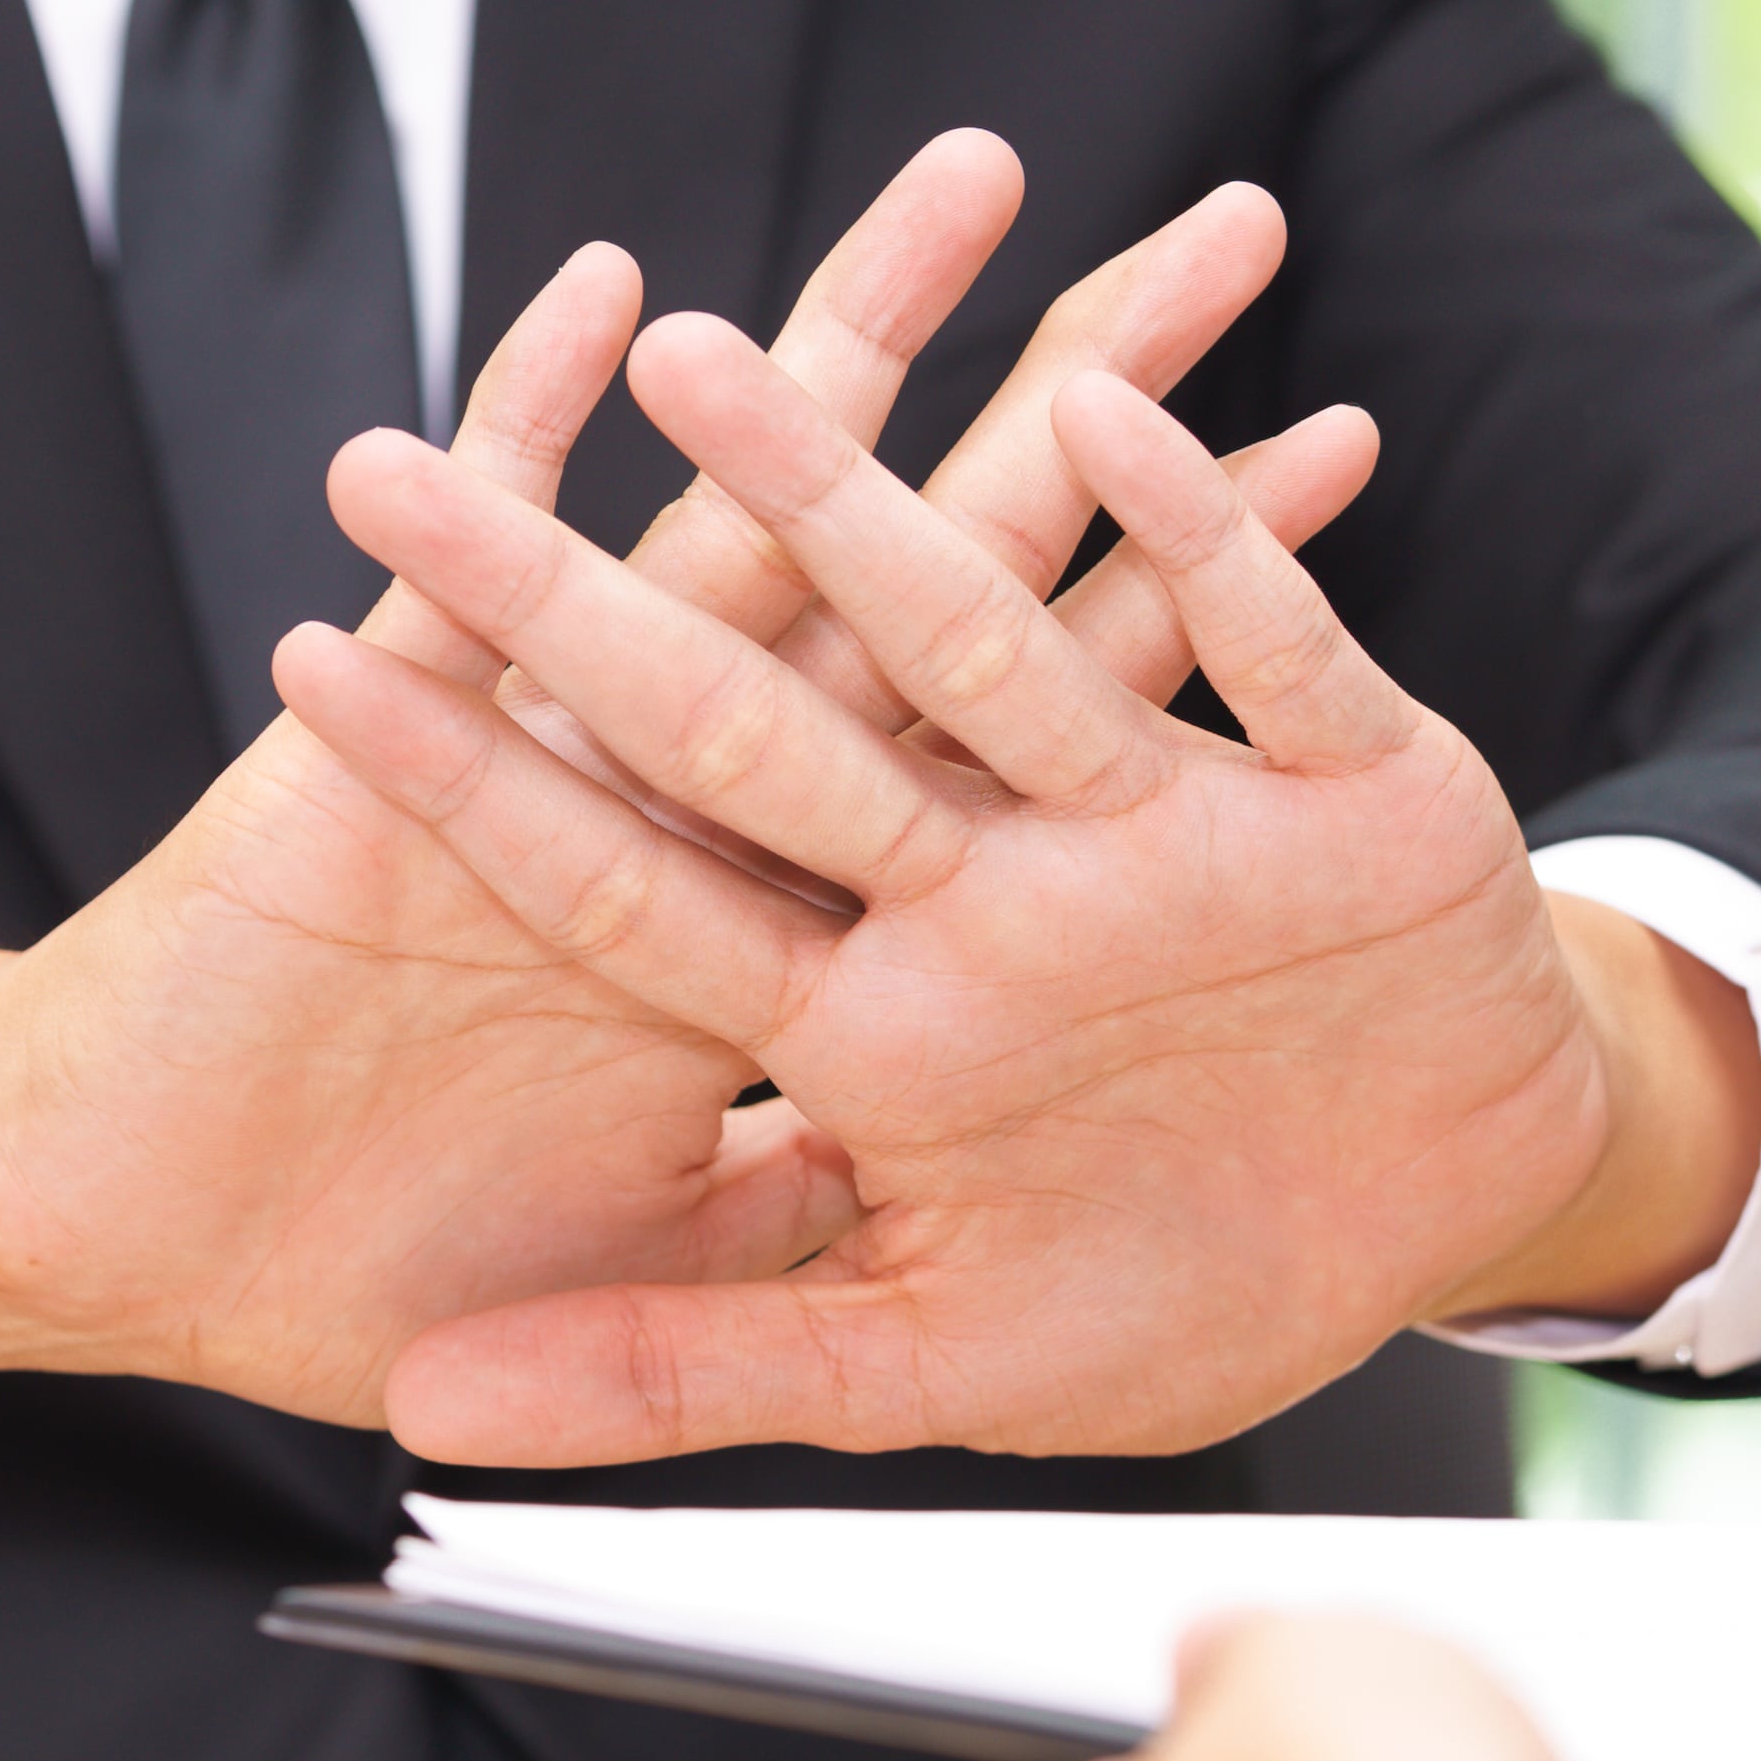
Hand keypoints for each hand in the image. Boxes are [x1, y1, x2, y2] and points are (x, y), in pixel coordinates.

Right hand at [0, 137, 1354, 1425]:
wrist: (97, 1238)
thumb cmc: (334, 1271)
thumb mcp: (659, 1288)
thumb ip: (813, 1252)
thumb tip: (1017, 1211)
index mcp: (778, 925)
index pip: (1012, 735)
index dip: (1163, 605)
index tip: (1309, 467)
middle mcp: (688, 813)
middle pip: (927, 577)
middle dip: (1071, 403)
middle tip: (1223, 235)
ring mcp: (539, 764)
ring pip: (728, 523)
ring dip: (840, 352)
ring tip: (980, 179)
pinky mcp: (379, 749)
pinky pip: (469, 568)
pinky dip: (532, 424)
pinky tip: (621, 298)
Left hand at [286, 319, 1760, 1463]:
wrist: (1455, 1208)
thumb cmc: (1191, 1277)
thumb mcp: (922, 1358)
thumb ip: (683, 1368)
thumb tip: (421, 1412)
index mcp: (869, 1017)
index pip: (629, 883)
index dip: (474, 785)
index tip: (304, 664)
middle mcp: (975, 890)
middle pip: (741, 715)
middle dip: (572, 589)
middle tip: (379, 463)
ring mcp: (1144, 825)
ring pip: (976, 631)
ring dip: (848, 496)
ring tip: (716, 347)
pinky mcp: (1338, 781)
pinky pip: (1260, 646)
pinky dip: (1207, 544)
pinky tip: (1113, 421)